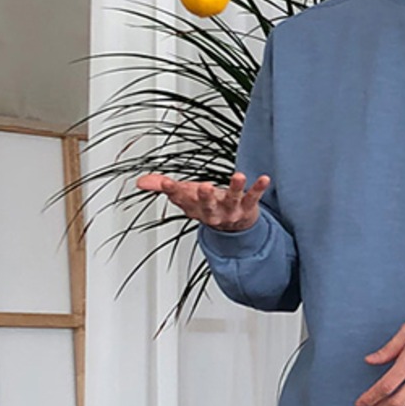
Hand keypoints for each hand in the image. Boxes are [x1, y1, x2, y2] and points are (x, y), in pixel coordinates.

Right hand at [135, 170, 269, 231]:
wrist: (234, 230)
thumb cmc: (207, 205)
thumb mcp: (184, 196)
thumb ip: (162, 187)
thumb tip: (140, 182)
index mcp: (194, 208)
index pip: (181, 199)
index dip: (172, 191)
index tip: (166, 183)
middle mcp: (213, 212)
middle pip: (207, 206)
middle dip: (205, 197)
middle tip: (204, 187)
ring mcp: (231, 211)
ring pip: (232, 200)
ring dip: (235, 188)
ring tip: (239, 176)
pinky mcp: (248, 207)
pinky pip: (253, 198)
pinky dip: (258, 189)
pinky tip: (264, 179)